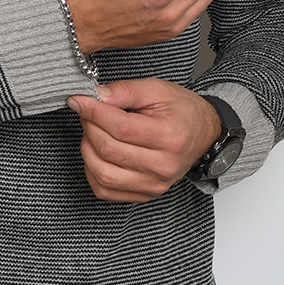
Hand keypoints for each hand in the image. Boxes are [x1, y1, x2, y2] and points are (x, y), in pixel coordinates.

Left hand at [67, 78, 222, 202]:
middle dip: (89, 126)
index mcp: (170, 136)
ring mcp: (154, 184)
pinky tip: (97, 153)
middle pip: (109, 150)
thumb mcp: (157, 90)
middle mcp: (163, 165)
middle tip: (87, 112)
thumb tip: (95, 95)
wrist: (203, 134)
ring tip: (93, 131)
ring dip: (88, 149)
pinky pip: (106, 190)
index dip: (93, 112)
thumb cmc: (182, 111)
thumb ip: (125, 90)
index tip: (80, 100)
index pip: (120, 128)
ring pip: (103, 174)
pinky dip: (92, 171)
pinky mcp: (145, 195)